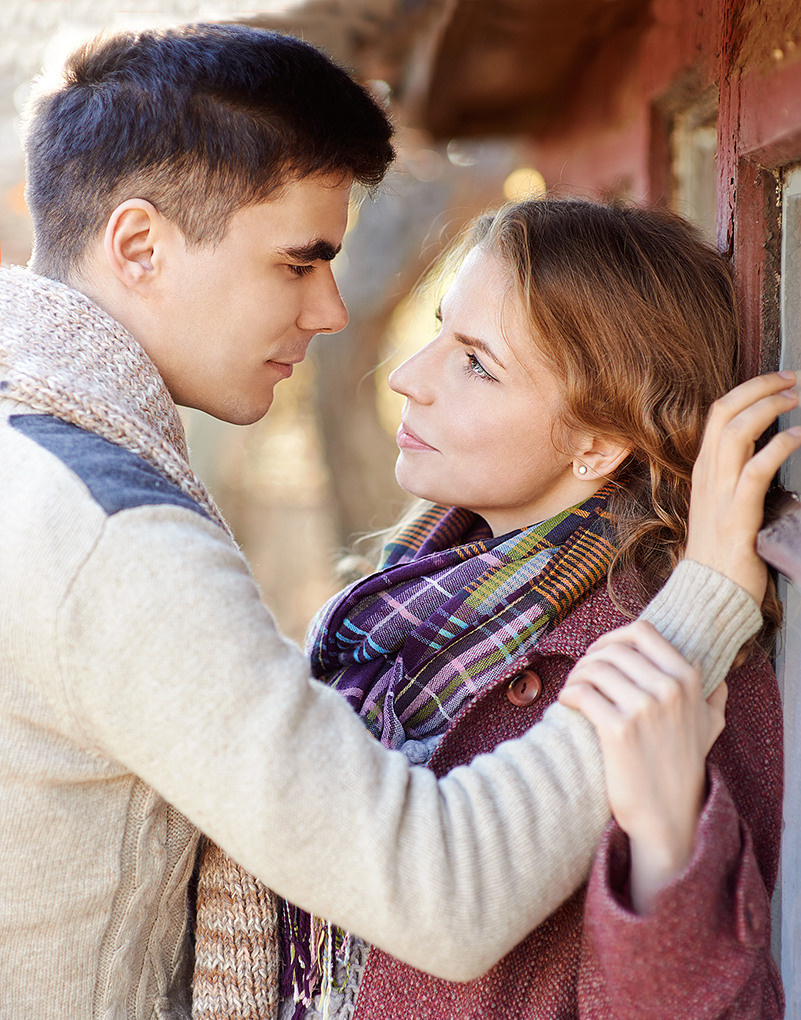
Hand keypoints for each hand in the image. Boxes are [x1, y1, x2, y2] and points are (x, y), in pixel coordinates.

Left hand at [559, 620, 726, 913]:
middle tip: (583, 675)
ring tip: (573, 689)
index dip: (614, 636)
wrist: (669, 815)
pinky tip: (567, 703)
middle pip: (613, 649)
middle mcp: (668, 689)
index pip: (642, 632)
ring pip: (594, 668)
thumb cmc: (683, 768)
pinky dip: (568, 694)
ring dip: (576, 675)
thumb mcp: (710, 727)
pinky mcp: (618, 730)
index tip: (600, 651)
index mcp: (688, 679)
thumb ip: (711, 696)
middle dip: (590, 657)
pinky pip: (582, 693)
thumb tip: (713, 672)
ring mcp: (644, 709)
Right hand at [686, 370, 800, 604]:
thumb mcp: (724, 506)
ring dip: (771, 407)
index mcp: (705, 471)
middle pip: (726, 412)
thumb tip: (767, 452)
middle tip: (794, 380)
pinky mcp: (737, 516)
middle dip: (762, 387)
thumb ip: (739, 477)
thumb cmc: (723, 554)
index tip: (780, 381)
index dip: (750, 390)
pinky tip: (799, 436)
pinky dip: (780, 446)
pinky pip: (756, 470)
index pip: (720, 413)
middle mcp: (708, 476)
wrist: (709, 594)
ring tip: (797, 398)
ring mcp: (720, 494)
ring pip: (737, 431)